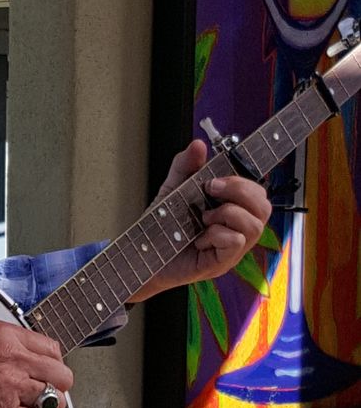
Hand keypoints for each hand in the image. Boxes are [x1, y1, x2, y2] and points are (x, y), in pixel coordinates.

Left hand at [130, 139, 270, 300]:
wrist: (144, 255)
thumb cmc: (163, 227)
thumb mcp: (173, 190)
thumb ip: (186, 166)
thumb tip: (199, 144)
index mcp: (232, 209)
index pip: (258, 192)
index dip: (245, 181)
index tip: (216, 177)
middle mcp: (237, 228)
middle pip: (264, 205)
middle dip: (239, 190)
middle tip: (210, 190)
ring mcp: (233, 248)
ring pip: (255, 225)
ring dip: (228, 213)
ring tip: (204, 217)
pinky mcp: (223, 262)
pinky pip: (236, 241)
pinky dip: (217, 234)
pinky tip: (199, 239)